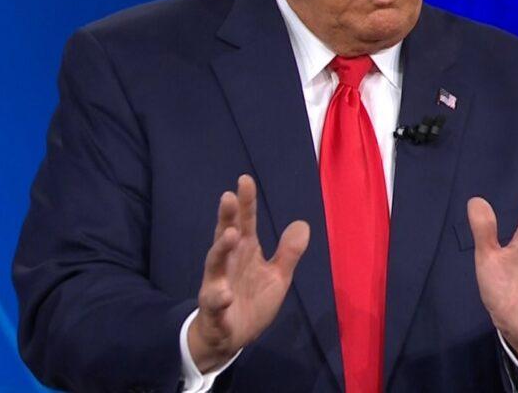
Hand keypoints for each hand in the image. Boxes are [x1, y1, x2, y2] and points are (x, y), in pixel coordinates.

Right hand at [188, 174, 309, 371]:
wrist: (230, 337)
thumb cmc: (251, 300)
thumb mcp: (277, 276)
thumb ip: (288, 252)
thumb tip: (303, 223)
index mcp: (244, 252)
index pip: (244, 222)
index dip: (245, 202)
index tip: (245, 179)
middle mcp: (228, 263)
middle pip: (225, 235)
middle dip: (226, 217)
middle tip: (228, 197)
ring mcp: (217, 285)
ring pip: (215, 264)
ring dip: (221, 249)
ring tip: (231, 235)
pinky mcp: (214, 309)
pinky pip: (215, 302)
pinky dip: (219, 298)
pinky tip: (225, 294)